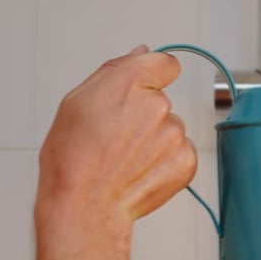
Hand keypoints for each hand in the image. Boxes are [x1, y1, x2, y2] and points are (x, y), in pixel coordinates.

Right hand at [35, 45, 196, 249]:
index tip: (144, 89)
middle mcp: (159, 104)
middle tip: (118, 136)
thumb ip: (115, 70)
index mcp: (130, 82)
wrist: (85, 206)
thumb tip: (141, 53)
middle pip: (162, 100)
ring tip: (127, 158)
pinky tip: (141, 170)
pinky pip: (180, 151)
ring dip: (155, 138)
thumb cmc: (73, 159)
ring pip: (171, 127)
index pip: (165, 64)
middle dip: (145, 113)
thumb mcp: (76, 102)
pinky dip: (165, 160)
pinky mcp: (187, 159)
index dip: (154, 76)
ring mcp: (175, 133)